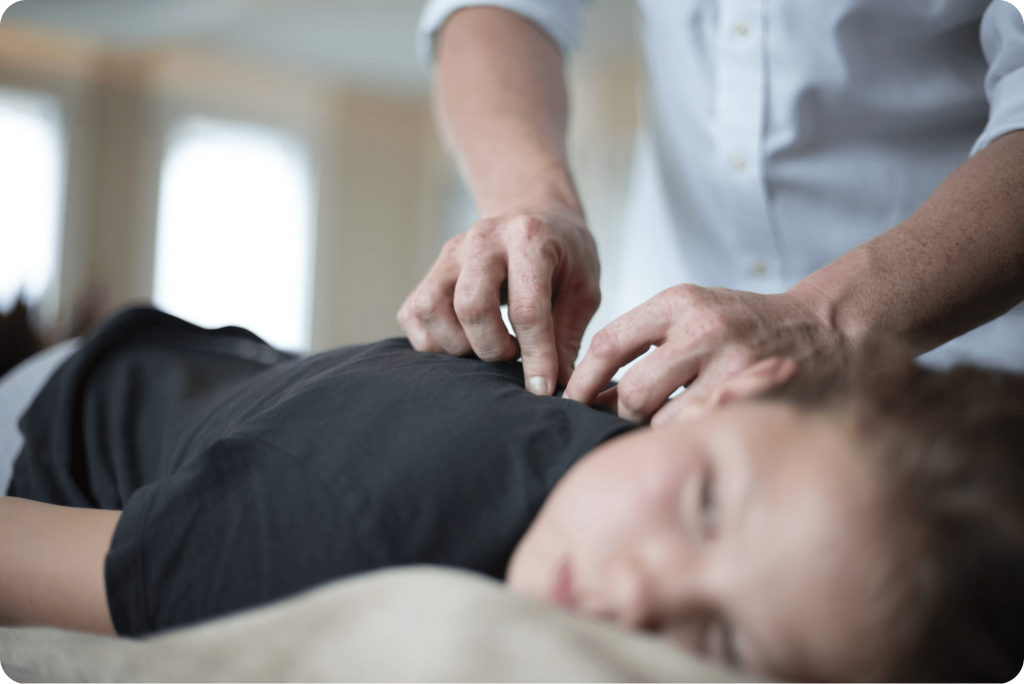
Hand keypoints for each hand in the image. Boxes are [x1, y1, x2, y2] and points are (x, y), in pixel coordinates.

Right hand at [397, 207, 600, 394]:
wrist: (536, 219)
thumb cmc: (564, 258)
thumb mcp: (584, 289)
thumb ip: (568, 335)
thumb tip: (561, 388)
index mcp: (529, 238)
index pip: (527, 307)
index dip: (536, 356)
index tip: (543, 388)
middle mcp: (482, 239)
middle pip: (470, 306)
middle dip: (492, 348)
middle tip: (514, 354)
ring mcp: (449, 253)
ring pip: (431, 309)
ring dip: (459, 344)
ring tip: (489, 346)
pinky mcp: (429, 271)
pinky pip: (413, 315)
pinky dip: (434, 341)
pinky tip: (465, 341)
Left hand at [563, 284, 846, 424]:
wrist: (824, 329)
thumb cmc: (746, 328)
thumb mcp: (695, 314)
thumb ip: (648, 343)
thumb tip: (592, 394)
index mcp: (679, 302)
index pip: (610, 343)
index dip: (584, 380)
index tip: (570, 400)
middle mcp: (704, 328)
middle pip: (633, 391)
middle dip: (620, 415)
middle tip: (618, 423)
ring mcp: (733, 365)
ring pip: (665, 419)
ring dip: (653, 432)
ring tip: (655, 432)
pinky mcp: (756, 396)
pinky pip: (700, 432)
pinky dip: (685, 439)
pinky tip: (688, 436)